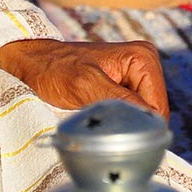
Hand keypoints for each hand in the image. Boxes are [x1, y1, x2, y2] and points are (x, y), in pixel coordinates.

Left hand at [0, 38, 168, 117]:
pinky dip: (115, 121)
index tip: (110, 133)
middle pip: (152, 113)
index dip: (138, 126)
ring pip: (141, 116)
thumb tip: (147, 123)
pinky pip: (130, 113)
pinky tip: (97, 117)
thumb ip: (119, 100)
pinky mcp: (125, 87)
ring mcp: (135, 75)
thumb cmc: (55, 69)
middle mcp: (145, 63)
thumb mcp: (85, 85)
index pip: (157, 107)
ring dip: (121, 124)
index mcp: (143, 57)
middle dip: (129, 125)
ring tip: (96, 119)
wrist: (34, 64)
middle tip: (99, 126)